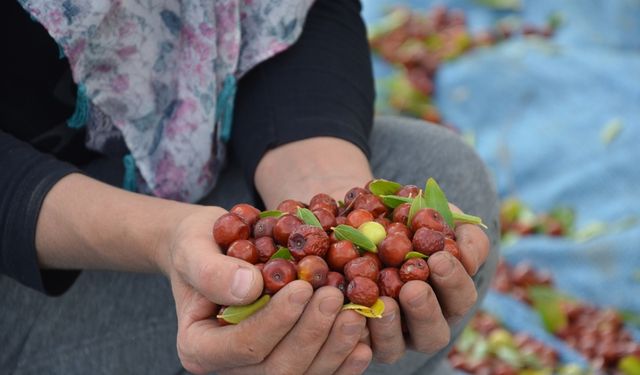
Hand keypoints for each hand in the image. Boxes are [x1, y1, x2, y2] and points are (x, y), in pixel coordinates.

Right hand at [163, 207, 371, 373]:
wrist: (213, 248)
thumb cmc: (200, 243)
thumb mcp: (194, 246)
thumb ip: (211, 270)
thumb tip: (249, 287)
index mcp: (199, 347)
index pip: (244, 346)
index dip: (277, 320)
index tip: (303, 287)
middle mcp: (229, 368)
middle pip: (277, 370)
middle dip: (311, 335)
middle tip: (335, 297)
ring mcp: (259, 370)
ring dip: (333, 349)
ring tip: (355, 314)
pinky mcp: (286, 362)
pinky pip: (316, 374)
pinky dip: (342, 363)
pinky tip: (363, 344)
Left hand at [366, 204, 490, 362]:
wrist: (357, 219)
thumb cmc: (404, 219)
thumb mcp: (437, 217)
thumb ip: (462, 233)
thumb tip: (469, 258)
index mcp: (446, 297)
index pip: (460, 297)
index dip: (453, 281)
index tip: (439, 258)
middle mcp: (420, 324)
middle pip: (432, 334)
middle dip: (425, 312)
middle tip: (414, 288)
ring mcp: (387, 336)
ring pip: (394, 348)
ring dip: (390, 327)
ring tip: (384, 303)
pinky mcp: (355, 339)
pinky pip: (355, 345)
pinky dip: (353, 328)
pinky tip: (348, 309)